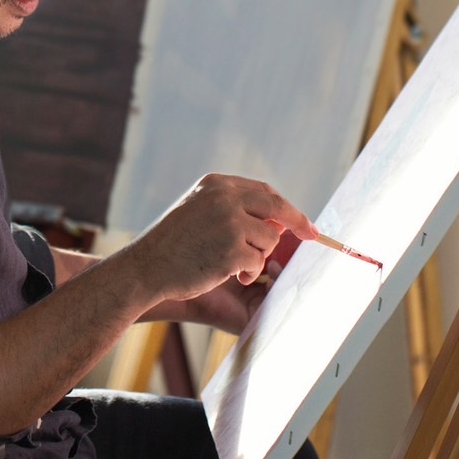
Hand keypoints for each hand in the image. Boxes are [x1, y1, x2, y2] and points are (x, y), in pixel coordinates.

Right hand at [124, 174, 315, 304]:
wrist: (144, 268)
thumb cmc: (172, 245)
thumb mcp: (198, 212)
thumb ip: (233, 209)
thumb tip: (277, 221)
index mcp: (217, 184)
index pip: (264, 192)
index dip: (286, 208)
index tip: (302, 221)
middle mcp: (225, 197)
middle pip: (278, 208)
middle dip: (299, 223)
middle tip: (313, 236)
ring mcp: (229, 222)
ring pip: (270, 239)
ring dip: (258, 256)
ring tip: (231, 264)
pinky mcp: (232, 249)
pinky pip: (258, 261)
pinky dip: (249, 272)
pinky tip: (225, 274)